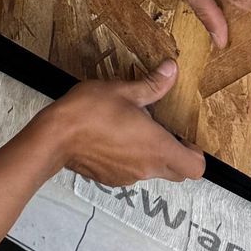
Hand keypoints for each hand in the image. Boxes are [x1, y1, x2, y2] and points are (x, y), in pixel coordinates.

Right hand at [42, 63, 203, 188]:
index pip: (195, 168)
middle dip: (176, 154)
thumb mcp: (123, 91)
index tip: (185, 137)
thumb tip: (171, 70)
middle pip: (177, 172)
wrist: (55, 137)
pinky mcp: (111, 179)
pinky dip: (129, 159)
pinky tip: (113, 138)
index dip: (196, 154)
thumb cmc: (89, 113)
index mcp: (157, 147)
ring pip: (152, 171)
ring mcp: (128, 177)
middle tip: (163, 130)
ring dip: (150, 155)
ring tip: (132, 129)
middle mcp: (147, 168)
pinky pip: (131, 173)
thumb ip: (153, 85)